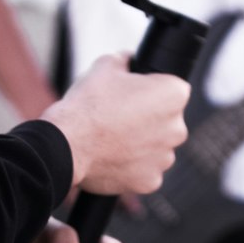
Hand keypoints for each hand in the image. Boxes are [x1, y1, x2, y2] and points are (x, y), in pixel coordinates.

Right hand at [43, 53, 189, 195]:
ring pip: (157, 147)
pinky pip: (145, 170)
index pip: (172, 88)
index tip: (133, 95)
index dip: (151, 90)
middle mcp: (177, 128)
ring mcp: (165, 158)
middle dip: (149, 119)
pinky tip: (113, 158)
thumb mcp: (106, 64)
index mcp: (174, 94)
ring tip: (113, 139)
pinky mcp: (150, 181)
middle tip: (119, 117)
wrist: (65, 144)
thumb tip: (131, 60)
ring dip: (142, 144)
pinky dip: (132, 167)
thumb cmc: (87, 103)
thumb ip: (127, 61)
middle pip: (167, 121)